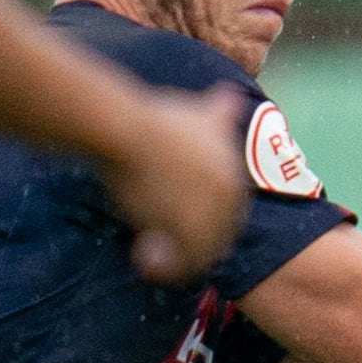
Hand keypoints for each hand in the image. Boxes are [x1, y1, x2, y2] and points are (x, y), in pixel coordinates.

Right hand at [107, 87, 251, 286]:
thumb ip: (218, 110)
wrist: (127, 130)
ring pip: (200, 252)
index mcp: (234, 174)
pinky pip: (182, 265)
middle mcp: (231, 196)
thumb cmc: (153, 118)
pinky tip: (142, 256)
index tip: (174, 220)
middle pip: (216, 234)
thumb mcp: (195, 110)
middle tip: (157, 236)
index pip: (227, 212)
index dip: (201, 219)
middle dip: (191, 240)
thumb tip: (231, 95)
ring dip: (176, 258)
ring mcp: (212, 215)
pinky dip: (164, 267)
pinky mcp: (188, 233)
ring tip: (147, 250)